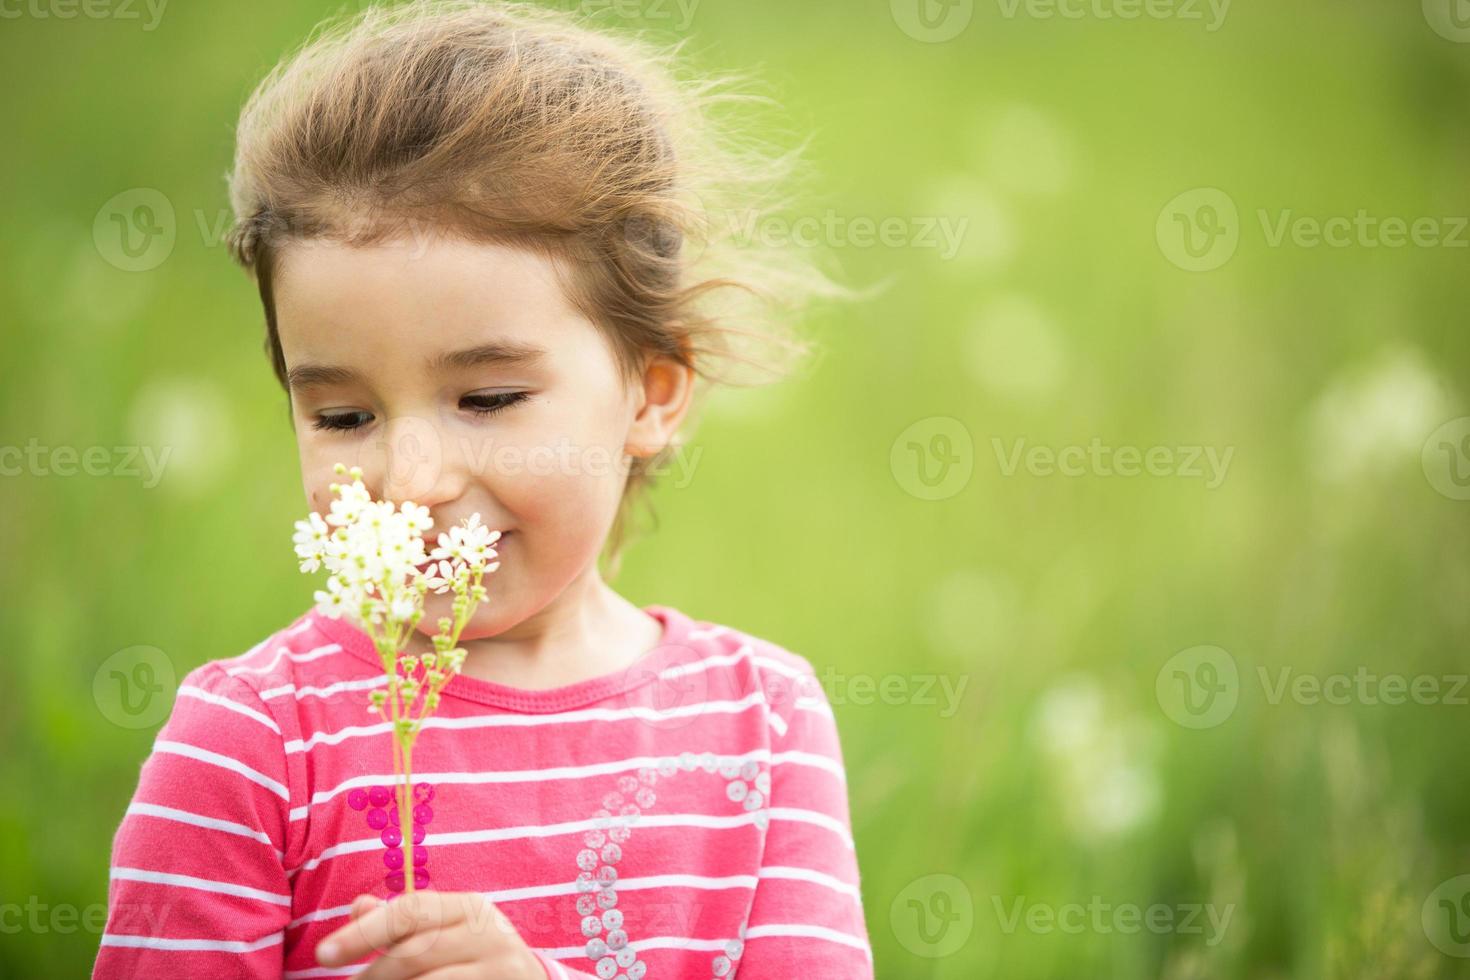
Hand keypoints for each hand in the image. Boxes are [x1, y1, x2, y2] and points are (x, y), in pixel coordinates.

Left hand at [315, 890, 544, 978]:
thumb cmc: (472, 955)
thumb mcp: (443, 929)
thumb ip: (399, 920)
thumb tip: (357, 905)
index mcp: (470, 907)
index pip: (410, 911)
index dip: (363, 932)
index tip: (323, 955)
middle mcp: (488, 933)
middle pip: (415, 952)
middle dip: (372, 974)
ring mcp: (499, 969)